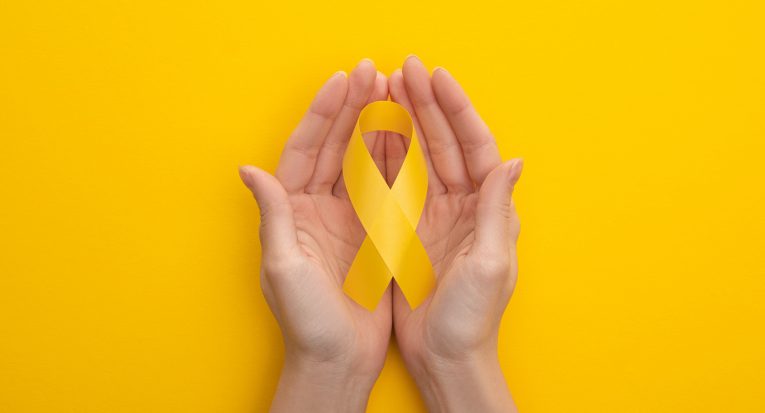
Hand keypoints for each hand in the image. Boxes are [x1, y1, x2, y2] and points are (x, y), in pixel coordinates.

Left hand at [239, 59, 391, 412]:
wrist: (337, 362)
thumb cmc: (305, 322)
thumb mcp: (283, 267)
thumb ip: (273, 216)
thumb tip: (248, 169)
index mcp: (291, 212)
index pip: (304, 150)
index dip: (323, 114)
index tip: (343, 82)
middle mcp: (316, 210)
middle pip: (334, 147)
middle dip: (352, 108)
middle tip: (374, 73)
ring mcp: (346, 219)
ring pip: (361, 161)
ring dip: (375, 126)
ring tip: (393, 92)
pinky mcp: (372, 234)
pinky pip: (384, 188)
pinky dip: (396, 160)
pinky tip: (407, 134)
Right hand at [387, 56, 522, 411]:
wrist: (445, 357)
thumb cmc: (472, 319)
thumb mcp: (490, 264)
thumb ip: (497, 212)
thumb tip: (513, 161)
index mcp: (487, 210)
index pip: (474, 146)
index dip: (456, 110)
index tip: (435, 79)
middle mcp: (462, 206)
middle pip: (444, 143)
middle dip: (425, 104)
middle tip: (404, 70)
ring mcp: (434, 215)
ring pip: (419, 156)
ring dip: (405, 121)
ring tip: (387, 89)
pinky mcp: (408, 229)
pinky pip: (396, 182)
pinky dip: (386, 155)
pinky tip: (373, 132)